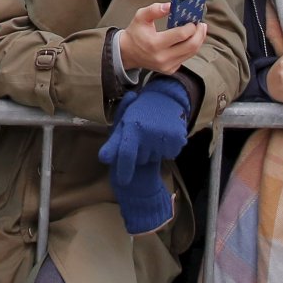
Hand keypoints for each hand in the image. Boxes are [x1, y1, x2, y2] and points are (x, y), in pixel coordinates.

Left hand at [97, 77, 191, 234]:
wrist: (165, 99)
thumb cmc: (138, 114)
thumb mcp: (123, 125)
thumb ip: (114, 143)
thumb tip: (104, 159)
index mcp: (133, 127)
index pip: (127, 154)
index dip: (124, 170)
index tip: (123, 182)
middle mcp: (150, 132)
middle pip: (141, 158)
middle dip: (139, 153)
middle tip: (141, 138)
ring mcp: (165, 137)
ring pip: (155, 157)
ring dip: (153, 151)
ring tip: (153, 135)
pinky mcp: (178, 140)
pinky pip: (169, 154)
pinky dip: (166, 149)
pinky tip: (164, 138)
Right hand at [121, 2, 207, 76]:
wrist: (127, 53)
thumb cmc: (135, 34)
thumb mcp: (141, 17)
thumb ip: (155, 9)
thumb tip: (170, 6)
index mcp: (155, 44)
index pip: (181, 35)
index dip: (191, 26)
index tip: (193, 20)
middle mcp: (162, 57)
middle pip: (191, 46)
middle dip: (200, 34)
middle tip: (201, 25)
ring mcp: (167, 65)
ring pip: (191, 53)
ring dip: (198, 40)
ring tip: (199, 30)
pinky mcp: (170, 70)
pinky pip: (186, 58)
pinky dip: (190, 48)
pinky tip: (190, 40)